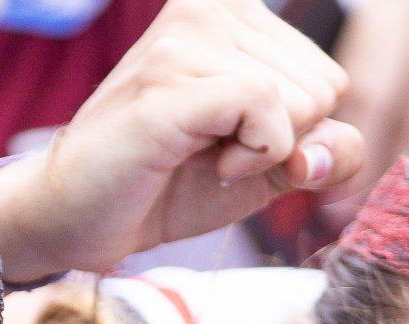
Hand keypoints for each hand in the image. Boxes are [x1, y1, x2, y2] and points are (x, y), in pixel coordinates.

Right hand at [0, 0, 363, 280]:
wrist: (80, 217)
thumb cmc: (166, 184)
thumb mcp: (265, 169)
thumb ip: (323, 153)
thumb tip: (328, 152)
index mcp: (232, 11)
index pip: (328, 77)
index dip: (291, 133)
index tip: (228, 142)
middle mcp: (210, 7)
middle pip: (323, 88)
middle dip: (277, 141)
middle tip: (207, 150)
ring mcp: (186, 36)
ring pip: (299, 101)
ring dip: (256, 152)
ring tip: (193, 152)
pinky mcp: (171, 78)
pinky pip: (267, 112)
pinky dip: (250, 157)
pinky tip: (198, 160)